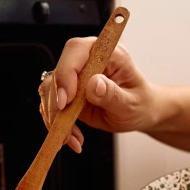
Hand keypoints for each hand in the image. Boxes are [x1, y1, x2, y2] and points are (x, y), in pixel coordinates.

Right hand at [42, 37, 171, 152]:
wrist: (139, 112)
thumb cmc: (140, 103)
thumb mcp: (131, 103)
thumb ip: (112, 94)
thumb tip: (94, 83)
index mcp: (107, 53)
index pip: (77, 50)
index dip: (67, 72)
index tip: (66, 100)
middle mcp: (87, 60)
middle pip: (58, 72)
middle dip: (56, 103)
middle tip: (65, 128)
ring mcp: (75, 76)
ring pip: (50, 91)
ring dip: (56, 118)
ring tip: (72, 139)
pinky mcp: (68, 92)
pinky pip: (52, 105)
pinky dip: (58, 124)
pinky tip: (72, 138)